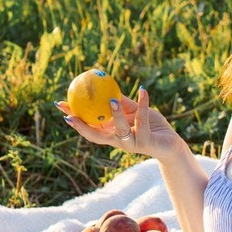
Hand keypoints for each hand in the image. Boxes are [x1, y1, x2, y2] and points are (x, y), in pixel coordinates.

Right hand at [59, 87, 182, 160]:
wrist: (171, 144)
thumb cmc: (152, 127)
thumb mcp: (134, 112)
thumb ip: (122, 103)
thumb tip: (107, 87)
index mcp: (112, 134)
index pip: (89, 127)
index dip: (73, 118)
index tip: (60, 105)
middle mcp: (118, 141)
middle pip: (95, 136)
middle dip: (81, 125)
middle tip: (70, 112)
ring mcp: (131, 143)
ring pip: (120, 131)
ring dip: (116, 116)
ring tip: (112, 100)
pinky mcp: (146, 142)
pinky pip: (143, 121)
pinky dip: (143, 104)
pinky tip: (143, 90)